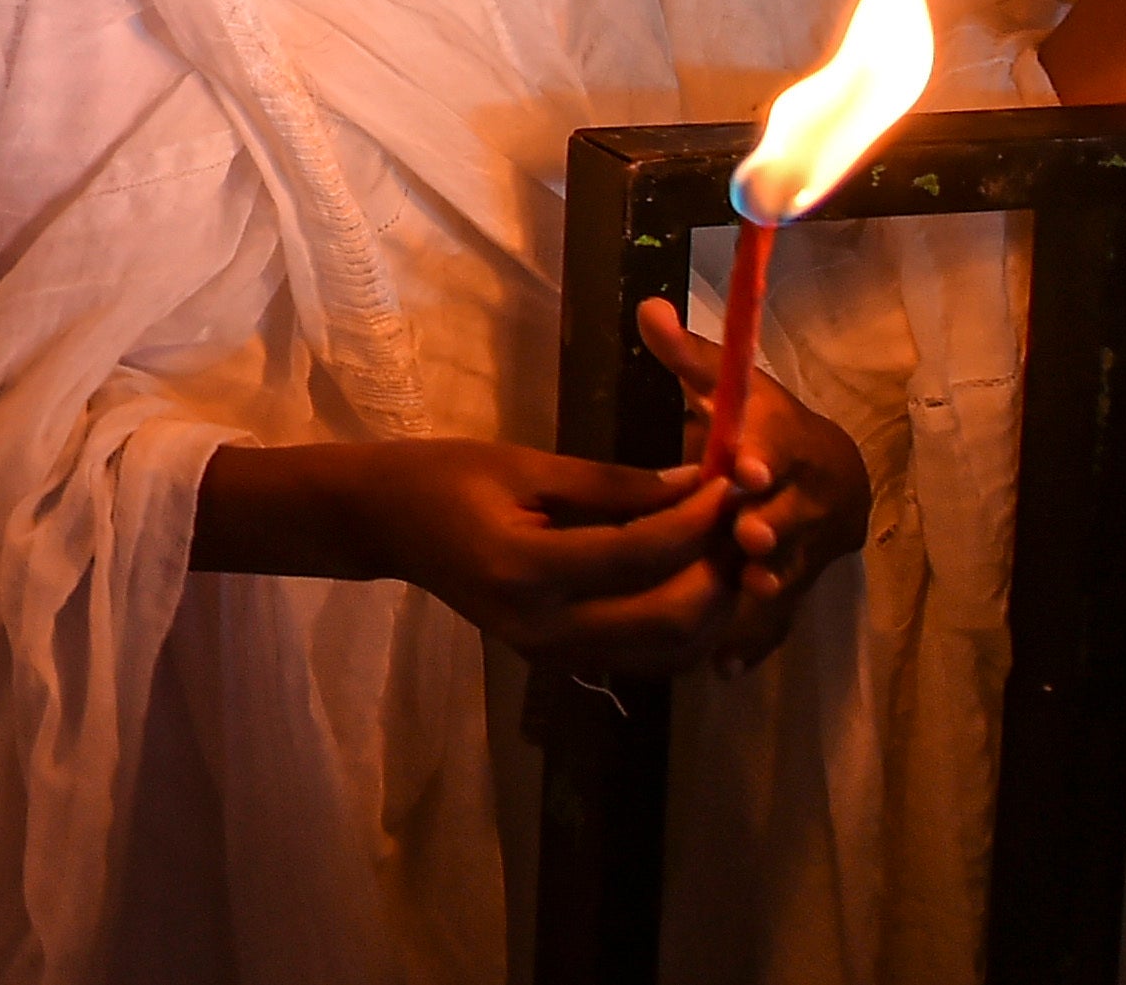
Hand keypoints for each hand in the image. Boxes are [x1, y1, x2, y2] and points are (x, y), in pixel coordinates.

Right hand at [204, 436, 738, 668]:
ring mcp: (553, 655)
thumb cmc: (442, 477)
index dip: (697, 519)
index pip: (641, 553)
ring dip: (712, 606)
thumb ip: (612, 483)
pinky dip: (684, 628)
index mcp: (527, 571)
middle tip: (742, 524)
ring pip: (668, 651)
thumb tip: (696, 485)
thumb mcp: (524, 465)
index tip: (730, 482)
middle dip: (719, 571)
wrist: (383, 525)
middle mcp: (546, 630)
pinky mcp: (560, 660)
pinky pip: (645, 657)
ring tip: (729, 552)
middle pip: (670, 619)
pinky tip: (695, 585)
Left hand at [637, 297, 870, 661]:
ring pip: (789, 571)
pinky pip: (778, 619)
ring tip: (742, 594)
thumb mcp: (735, 387)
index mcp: (793, 444)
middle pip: (793, 515)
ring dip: (766, 584)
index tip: (742, 466)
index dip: (764, 456)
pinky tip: (724, 667)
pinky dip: (755, 641)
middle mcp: (810, 500)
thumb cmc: (764, 424)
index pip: (783, 447)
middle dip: (770, 526)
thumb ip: (691, 358)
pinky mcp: (796, 588)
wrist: (831, 476)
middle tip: (746, 538)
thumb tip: (647, 309)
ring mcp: (809, 550)